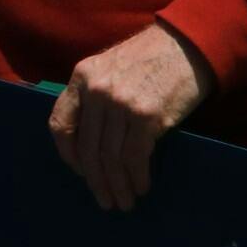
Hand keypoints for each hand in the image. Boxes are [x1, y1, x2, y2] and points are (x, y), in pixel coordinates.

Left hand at [48, 22, 213, 210]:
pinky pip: (135, 156)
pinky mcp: (146, 115)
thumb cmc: (148, 60)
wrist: (186, 45)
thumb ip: (94, 97)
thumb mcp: (109, 69)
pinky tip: (141, 187)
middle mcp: (96, 90)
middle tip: (104, 200)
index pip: (60, 122)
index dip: (67, 154)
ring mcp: (120, 103)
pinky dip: (137, 177)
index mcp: (82, 77)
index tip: (80, 172)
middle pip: (87, 147)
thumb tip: (91, 143)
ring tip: (124, 202)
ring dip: (117, 185)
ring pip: (110, 157)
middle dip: (95, 179)